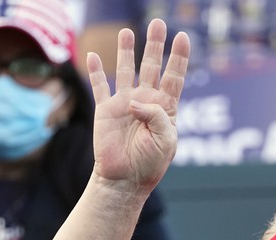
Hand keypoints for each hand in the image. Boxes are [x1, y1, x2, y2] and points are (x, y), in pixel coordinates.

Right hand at [86, 19, 189, 192]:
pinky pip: (99, 86)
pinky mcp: (105, 110)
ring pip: (125, 70)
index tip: (183, 37)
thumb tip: (135, 100)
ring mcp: (125, 103)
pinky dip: (95, 71)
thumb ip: (157, 115)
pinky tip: (92, 55)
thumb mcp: (165, 140)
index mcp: (165, 107)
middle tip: (158, 23)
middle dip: (155, 44)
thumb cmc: (150, 163)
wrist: (125, 180)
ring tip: (127, 31)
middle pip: (151, 65)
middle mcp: (146, 100)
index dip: (179, 57)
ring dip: (126, 51)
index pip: (174, 76)